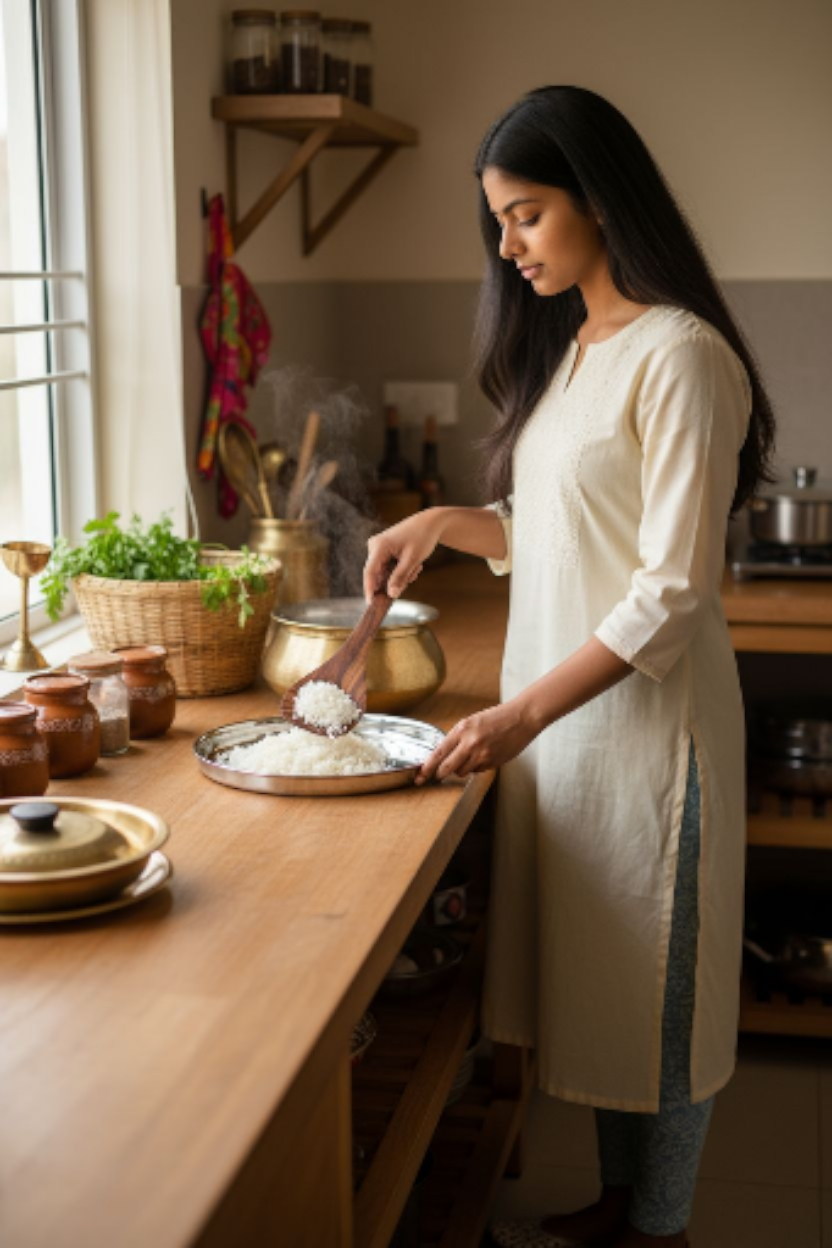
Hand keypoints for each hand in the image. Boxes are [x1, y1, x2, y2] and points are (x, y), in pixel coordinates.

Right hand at [363, 511, 445, 600]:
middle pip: (378, 575)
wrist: (430, 523)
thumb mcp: (412, 560)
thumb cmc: (422, 537)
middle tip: (412, 575)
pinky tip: (413, 564)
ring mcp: (378, 548)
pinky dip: (401, 571)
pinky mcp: (383, 551)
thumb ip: (400, 577)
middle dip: (395, 580)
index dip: (369, 589)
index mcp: (379, 546)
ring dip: (401, 575)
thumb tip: (391, 594)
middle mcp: (374, 546)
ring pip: (385, 573)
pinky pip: (388, 568)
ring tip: (415, 566)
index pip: (369, 572)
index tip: (371, 604)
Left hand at [416, 700, 537, 783]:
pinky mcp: (493, 763)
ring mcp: (482, 755)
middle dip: (440, 774)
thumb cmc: (496, 718)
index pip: (438, 753)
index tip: (419, 776)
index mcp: (462, 729)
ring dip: (461, 769)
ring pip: (461, 772)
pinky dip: (476, 767)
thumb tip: (444, 756)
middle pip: (447, 768)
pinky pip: (477, 771)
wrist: (522, 718)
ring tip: (471, 755)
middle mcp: (470, 743)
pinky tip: (485, 755)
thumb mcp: (472, 722)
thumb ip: (458, 738)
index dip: (427, 767)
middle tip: (437, 775)